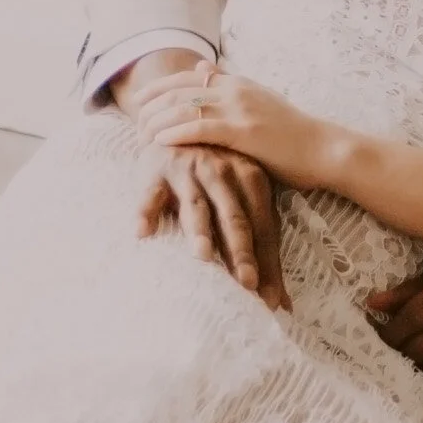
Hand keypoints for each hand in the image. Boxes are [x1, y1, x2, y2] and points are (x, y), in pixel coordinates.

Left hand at [131, 67, 338, 194]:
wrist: (321, 148)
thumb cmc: (291, 132)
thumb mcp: (259, 99)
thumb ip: (229, 84)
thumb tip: (203, 66)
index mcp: (237, 83)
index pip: (187, 79)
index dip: (159, 88)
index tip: (140, 101)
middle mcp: (235, 90)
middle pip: (180, 91)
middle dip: (152, 105)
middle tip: (134, 121)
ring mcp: (239, 109)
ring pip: (186, 108)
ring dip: (158, 121)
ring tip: (140, 134)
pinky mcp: (244, 131)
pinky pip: (202, 128)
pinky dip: (177, 132)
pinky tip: (160, 141)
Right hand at [136, 144, 289, 311]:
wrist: (179, 120)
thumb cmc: (218, 170)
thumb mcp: (242, 193)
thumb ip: (259, 239)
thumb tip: (281, 302)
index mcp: (251, 177)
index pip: (263, 226)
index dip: (268, 262)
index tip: (271, 299)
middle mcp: (223, 172)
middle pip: (234, 217)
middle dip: (242, 250)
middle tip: (247, 283)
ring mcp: (190, 169)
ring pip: (196, 204)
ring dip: (200, 230)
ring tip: (203, 256)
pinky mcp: (157, 169)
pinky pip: (150, 193)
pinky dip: (146, 211)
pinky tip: (142, 232)